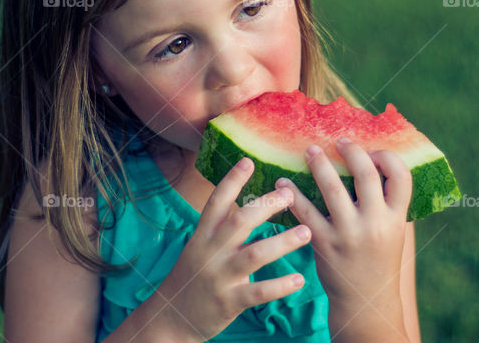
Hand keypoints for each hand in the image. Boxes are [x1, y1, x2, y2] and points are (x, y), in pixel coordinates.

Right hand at [154, 157, 313, 342]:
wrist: (172, 318)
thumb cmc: (193, 276)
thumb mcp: (200, 247)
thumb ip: (222, 230)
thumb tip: (251, 207)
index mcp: (203, 236)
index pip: (216, 202)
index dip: (232, 181)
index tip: (248, 161)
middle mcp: (210, 252)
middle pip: (239, 222)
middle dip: (265, 206)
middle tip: (289, 194)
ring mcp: (219, 277)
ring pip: (254, 255)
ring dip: (282, 242)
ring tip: (306, 232)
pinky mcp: (228, 302)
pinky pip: (258, 292)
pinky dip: (279, 286)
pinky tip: (299, 280)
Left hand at [275, 138, 411, 311]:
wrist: (364, 302)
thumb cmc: (377, 259)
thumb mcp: (393, 232)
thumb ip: (386, 202)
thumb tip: (371, 160)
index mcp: (396, 218)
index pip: (401, 175)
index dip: (386, 157)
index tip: (371, 151)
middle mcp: (375, 223)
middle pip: (366, 174)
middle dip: (351, 150)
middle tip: (338, 141)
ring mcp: (349, 234)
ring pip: (332, 188)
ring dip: (319, 164)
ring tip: (309, 150)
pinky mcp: (325, 244)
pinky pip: (305, 212)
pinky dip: (292, 194)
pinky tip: (283, 182)